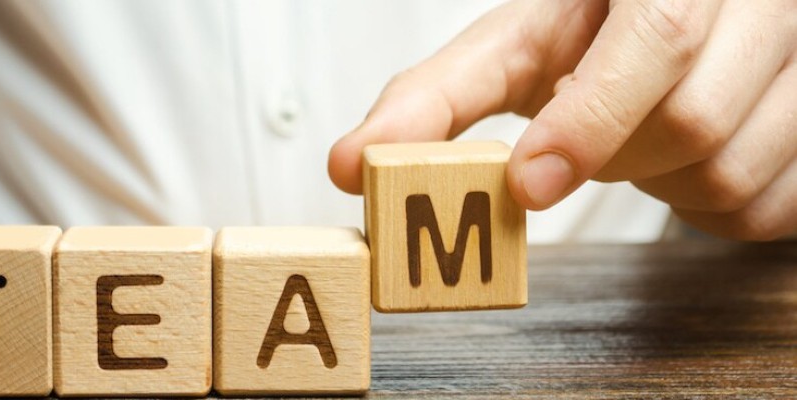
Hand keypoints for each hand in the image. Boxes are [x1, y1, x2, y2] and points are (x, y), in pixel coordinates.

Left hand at [328, 0, 796, 239]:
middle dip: (616, 156)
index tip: (527, 181)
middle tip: (579, 145)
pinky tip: (685, 162)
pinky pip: (770, 211)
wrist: (686, 23)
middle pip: (692, 121)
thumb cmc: (591, 34)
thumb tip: (349, 163)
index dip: (591, 118)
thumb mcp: (513, 46)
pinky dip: (709, 211)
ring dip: (662, 186)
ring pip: (734, 173)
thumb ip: (436, 97)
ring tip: (638, 141)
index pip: (654, 35)